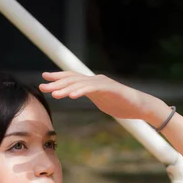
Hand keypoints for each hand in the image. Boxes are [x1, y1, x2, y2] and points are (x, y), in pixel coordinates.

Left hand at [39, 71, 155, 120]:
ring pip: (80, 84)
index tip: (44, 78)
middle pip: (73, 79)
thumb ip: (92, 96)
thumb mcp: (103, 100)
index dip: (58, 77)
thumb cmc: (122, 104)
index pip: (72, 78)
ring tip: (54, 94)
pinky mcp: (109, 88)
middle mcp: (96, 80)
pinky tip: (71, 95)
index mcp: (93, 83)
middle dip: (56, 83)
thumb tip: (84, 97)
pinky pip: (92, 89)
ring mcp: (102, 83)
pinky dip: (81, 91)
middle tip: (42, 86)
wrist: (140, 106)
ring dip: (66, 89)